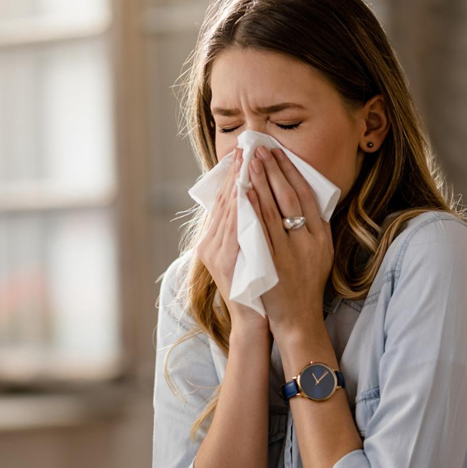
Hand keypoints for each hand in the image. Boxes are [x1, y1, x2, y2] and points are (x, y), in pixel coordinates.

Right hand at [196, 147, 270, 340]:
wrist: (254, 319)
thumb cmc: (256, 285)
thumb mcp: (247, 252)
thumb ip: (246, 229)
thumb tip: (253, 199)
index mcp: (214, 240)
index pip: (224, 200)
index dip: (233, 175)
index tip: (243, 152)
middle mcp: (210, 245)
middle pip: (224, 201)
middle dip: (236, 173)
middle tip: (246, 147)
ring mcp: (216, 255)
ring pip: (228, 212)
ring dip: (239, 185)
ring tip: (248, 161)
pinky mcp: (225, 264)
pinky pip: (235, 231)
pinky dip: (242, 210)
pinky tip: (249, 193)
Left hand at [243, 146, 333, 341]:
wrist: (298, 318)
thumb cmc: (306, 284)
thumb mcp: (320, 252)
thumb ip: (313, 227)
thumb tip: (301, 197)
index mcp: (322, 235)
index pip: (305, 194)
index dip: (291, 171)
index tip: (278, 152)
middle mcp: (309, 240)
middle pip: (289, 196)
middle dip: (273, 169)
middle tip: (260, 148)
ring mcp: (290, 251)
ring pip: (274, 209)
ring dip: (260, 182)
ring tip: (249, 161)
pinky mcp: (272, 262)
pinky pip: (260, 230)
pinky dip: (253, 208)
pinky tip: (244, 192)